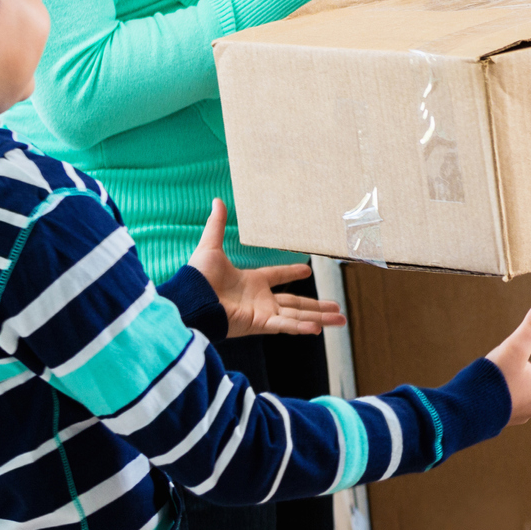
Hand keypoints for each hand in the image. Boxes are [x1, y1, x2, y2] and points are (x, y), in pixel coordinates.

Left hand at [188, 200, 346, 337]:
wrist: (189, 301)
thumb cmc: (197, 278)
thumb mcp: (210, 247)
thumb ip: (217, 225)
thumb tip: (217, 200)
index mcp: (251, 282)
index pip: (277, 276)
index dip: (291, 272)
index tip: (307, 270)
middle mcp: (260, 299)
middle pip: (296, 303)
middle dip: (318, 306)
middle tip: (338, 309)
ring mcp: (261, 313)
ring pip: (297, 315)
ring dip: (319, 318)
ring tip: (341, 320)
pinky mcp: (259, 324)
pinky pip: (284, 325)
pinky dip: (300, 327)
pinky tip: (317, 328)